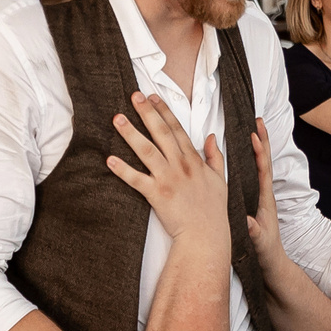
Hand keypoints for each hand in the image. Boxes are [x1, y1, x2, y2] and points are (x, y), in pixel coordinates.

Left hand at [107, 91, 227, 241]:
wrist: (206, 235)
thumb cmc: (212, 210)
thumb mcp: (220, 179)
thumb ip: (215, 156)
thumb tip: (212, 137)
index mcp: (194, 160)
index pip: (177, 129)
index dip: (164, 111)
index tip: (152, 97)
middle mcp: (180, 165)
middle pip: (161, 133)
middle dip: (147, 112)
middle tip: (133, 96)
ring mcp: (168, 179)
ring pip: (147, 150)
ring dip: (131, 133)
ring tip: (117, 119)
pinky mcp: (157, 195)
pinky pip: (137, 180)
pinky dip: (123, 170)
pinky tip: (110, 159)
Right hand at [246, 122, 282, 258]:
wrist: (273, 264)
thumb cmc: (266, 253)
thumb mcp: (258, 243)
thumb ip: (254, 232)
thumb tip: (248, 221)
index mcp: (266, 200)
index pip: (263, 170)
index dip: (259, 152)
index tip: (254, 135)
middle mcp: (265, 195)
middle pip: (263, 162)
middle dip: (261, 141)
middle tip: (257, 121)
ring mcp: (261, 198)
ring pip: (258, 167)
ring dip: (256, 148)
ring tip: (250, 130)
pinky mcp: (256, 202)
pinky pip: (253, 176)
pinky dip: (249, 162)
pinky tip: (242, 156)